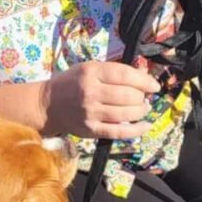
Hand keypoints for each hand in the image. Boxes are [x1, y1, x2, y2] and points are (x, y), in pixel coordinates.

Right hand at [45, 61, 160, 139]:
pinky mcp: (90, 130)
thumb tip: (144, 73)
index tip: (154, 86)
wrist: (47, 105)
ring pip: (126, 114)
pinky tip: (145, 126)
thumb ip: (114, 71)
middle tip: (144, 98)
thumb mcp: (89, 68)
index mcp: (91, 72)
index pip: (124, 75)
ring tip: (144, 108)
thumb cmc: (72, 83)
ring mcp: (90, 113)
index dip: (144, 80)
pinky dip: (136, 131)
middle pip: (127, 96)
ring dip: (141, 112)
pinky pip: (118, 132)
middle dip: (142, 97)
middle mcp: (90, 92)